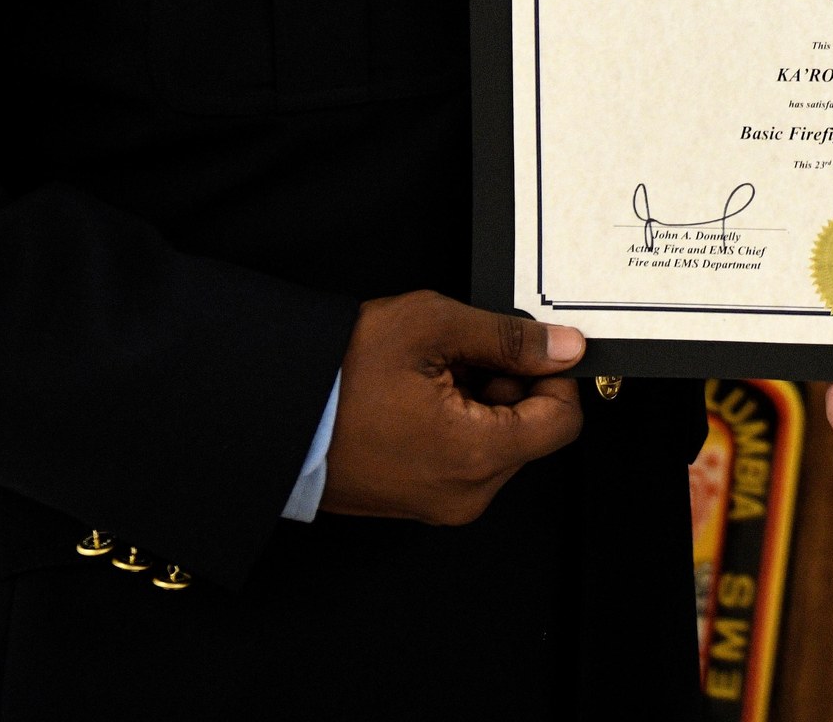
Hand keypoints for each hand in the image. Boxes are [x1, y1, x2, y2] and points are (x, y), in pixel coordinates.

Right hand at [317, 290, 586, 522]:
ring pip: (494, 443)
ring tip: (425, 375)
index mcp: (477, 456)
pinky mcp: (417, 502)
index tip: (525, 349)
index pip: (563, 420)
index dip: (552, 375)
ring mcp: (439, 503)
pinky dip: (453, 424)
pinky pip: (462, 460)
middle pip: (529, 432)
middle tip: (456, 355)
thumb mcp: (432, 328)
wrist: (269, 414)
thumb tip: (563, 348)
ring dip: (476, 401)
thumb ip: (508, 338)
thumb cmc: (337, 375)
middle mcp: (466, 494)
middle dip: (505, 385)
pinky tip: (413, 398)